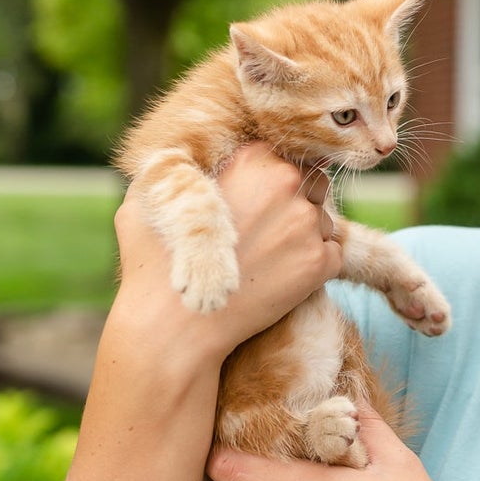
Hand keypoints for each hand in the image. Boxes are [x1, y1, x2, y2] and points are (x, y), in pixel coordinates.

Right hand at [110, 142, 342, 359]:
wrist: (176, 325)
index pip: (281, 154)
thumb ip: (174, 169)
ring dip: (303, 235)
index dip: (267, 177)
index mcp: (251, 157)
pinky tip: (279, 279)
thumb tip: (177, 157)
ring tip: (264, 260)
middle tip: (261, 234)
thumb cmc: (153, 261)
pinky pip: (332, 253)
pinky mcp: (321, 263)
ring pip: (322, 219)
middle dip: (292, 202)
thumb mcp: (147, 196)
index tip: (251, 201)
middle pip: (310, 181)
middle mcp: (286, 182)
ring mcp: (307, 222)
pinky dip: (313, 266)